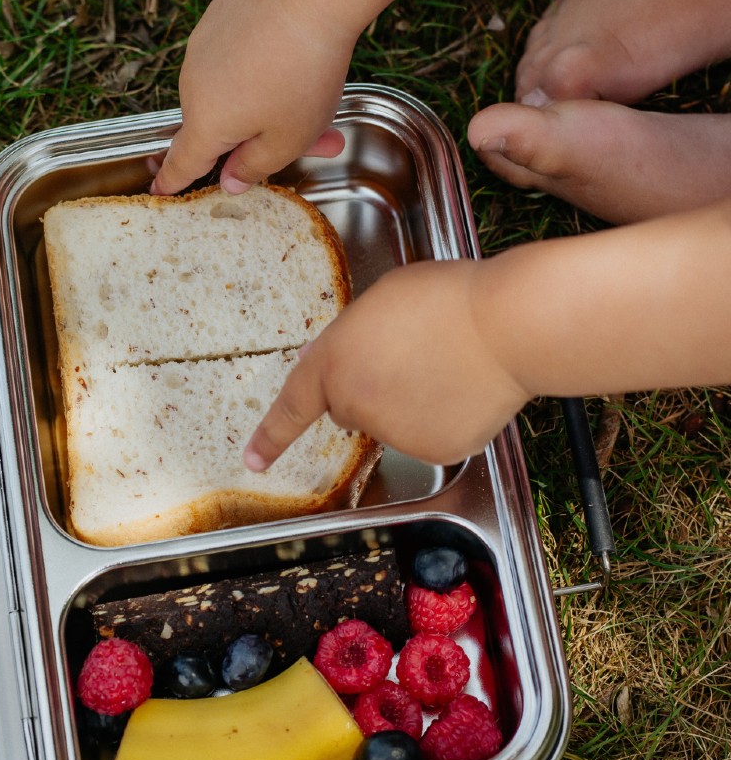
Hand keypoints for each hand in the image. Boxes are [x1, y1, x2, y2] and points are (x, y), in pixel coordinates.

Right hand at [150, 0, 354, 195]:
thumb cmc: (302, 76)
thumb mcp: (287, 141)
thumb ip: (254, 168)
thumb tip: (229, 181)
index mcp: (206, 124)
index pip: (182, 162)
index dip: (171, 180)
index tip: (160, 188)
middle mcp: (192, 86)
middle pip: (217, 125)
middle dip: (255, 137)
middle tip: (307, 140)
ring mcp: (201, 49)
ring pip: (227, 90)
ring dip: (261, 101)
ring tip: (306, 94)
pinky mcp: (216, 21)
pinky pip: (230, 57)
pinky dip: (255, 65)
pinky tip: (286, 56)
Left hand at [243, 260, 530, 467]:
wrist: (508, 326)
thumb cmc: (447, 298)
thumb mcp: (381, 300)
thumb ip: (352, 337)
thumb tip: (339, 362)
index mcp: (334, 362)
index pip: (292, 406)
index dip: (271, 436)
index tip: (252, 460)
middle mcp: (354, 404)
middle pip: (351, 408)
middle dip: (370, 388)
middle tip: (412, 353)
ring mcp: (394, 433)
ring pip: (393, 423)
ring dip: (409, 403)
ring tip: (446, 364)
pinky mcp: (433, 451)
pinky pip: (429, 437)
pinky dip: (443, 420)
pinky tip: (463, 389)